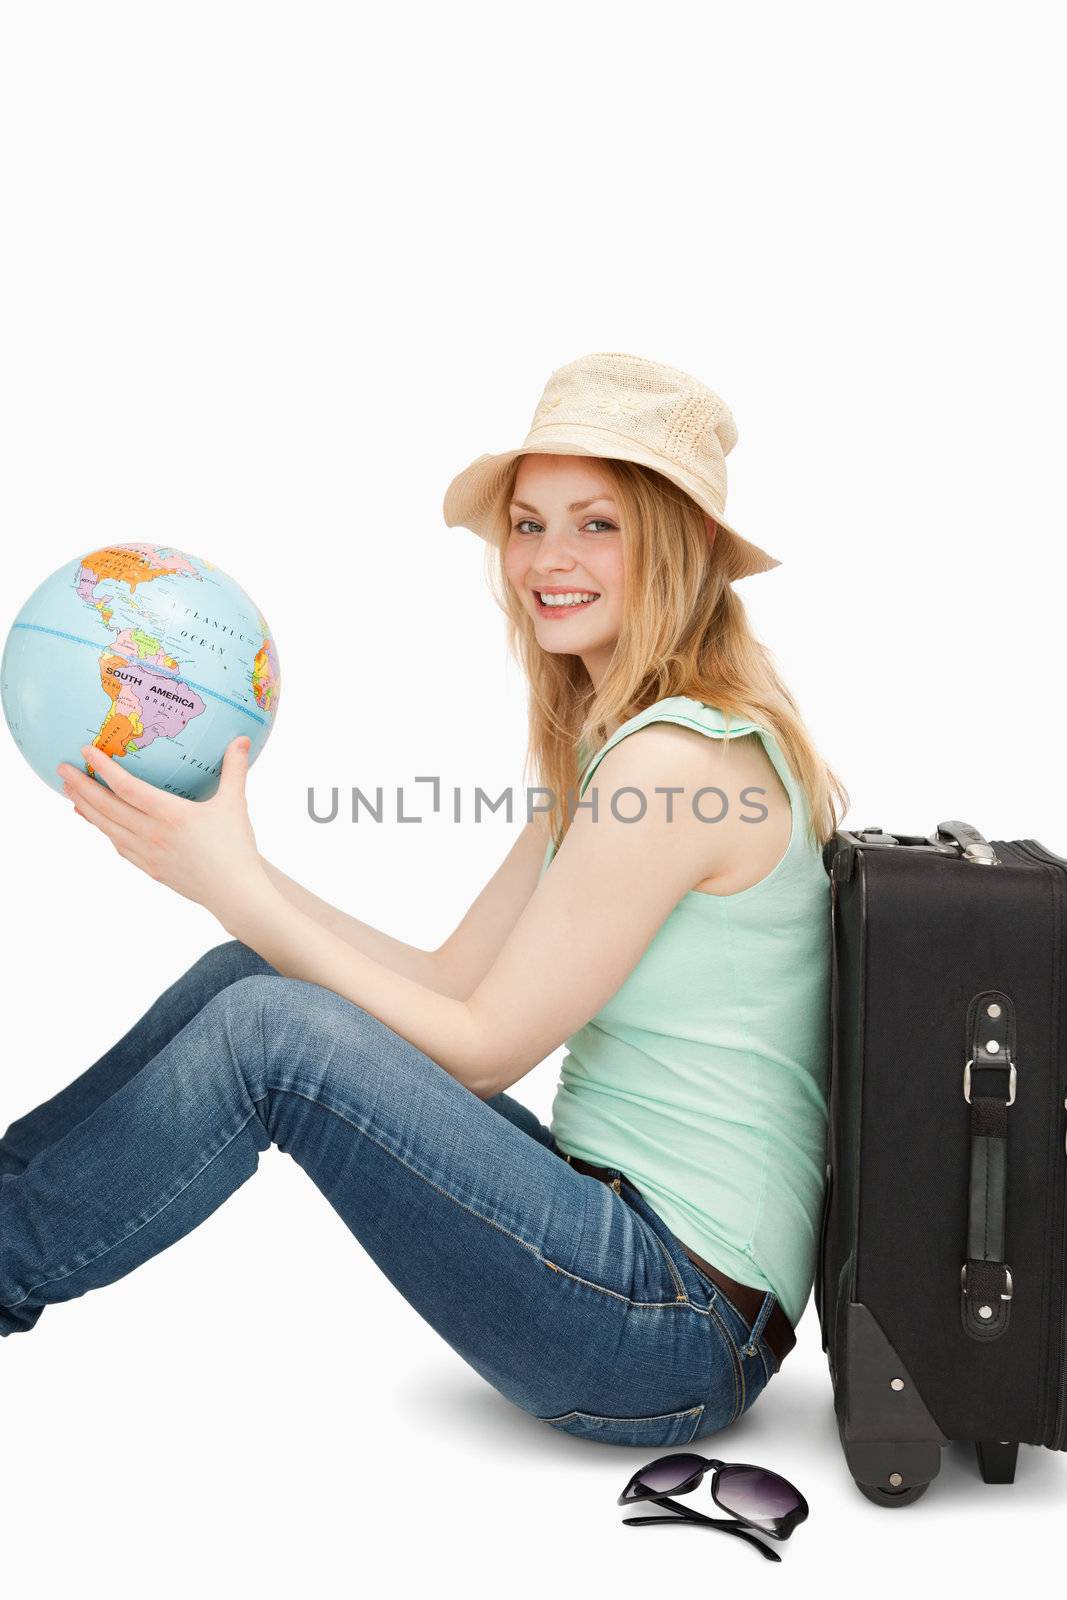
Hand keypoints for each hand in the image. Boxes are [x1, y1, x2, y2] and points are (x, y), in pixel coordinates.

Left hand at [57, 736, 267, 926]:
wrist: (234, 893)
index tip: (86, 751)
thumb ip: (235, 769)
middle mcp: (152, 834)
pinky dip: (105, 831)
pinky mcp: (149, 869)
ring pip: (108, 828)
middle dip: (81, 786)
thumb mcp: (235, 804)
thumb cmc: (236, 848)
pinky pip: (119, 846)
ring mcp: (147, 854)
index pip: (127, 788)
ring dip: (86, 809)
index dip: (104, 768)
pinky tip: (99, 823)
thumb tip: (243, 739)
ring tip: (70, 794)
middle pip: (107, 807)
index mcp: (170, 814)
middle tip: (62, 768)